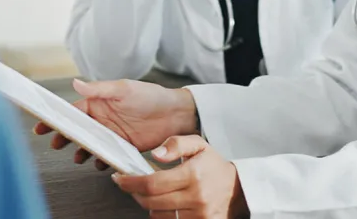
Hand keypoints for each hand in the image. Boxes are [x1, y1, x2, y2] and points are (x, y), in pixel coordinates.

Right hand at [33, 78, 198, 167]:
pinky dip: (99, 160)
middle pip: (77, 129)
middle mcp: (102, 118)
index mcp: (99, 102)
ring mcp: (111, 133)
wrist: (174, 114)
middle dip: (64, 137)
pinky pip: (104, 156)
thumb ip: (99, 89)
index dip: (57, 118)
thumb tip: (75, 83)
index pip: (73, 110)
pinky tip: (99, 163)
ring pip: (88, 144)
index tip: (41, 125)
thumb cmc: (150, 96)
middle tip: (55, 144)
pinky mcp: (121, 146)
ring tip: (77, 156)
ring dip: (80, 151)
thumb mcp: (124, 89)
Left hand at [112, 135, 247, 218]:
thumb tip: (155, 155)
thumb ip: (176, 144)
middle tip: (131, 184)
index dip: (131, 183)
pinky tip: (164, 203)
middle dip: (135, 193)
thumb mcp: (198, 145)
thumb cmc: (213, 165)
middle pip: (151, 202)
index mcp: (193, 174)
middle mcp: (195, 197)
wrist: (236, 188)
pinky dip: (161, 214)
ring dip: (149, 204)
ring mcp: (198, 215)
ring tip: (152, 192)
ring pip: (157, 215)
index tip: (120, 179)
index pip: (152, 183)